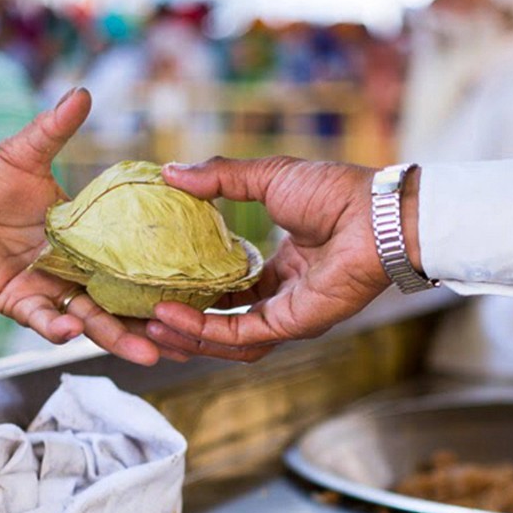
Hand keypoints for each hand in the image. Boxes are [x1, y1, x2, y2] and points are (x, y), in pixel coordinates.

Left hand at [0, 88, 159, 364]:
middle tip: (186, 337)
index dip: (159, 273)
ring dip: (115, 338)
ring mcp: (46, 290)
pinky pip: (41, 319)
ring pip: (89, 320)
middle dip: (150, 322)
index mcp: (81, 238)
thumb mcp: (22, 155)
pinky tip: (73, 331)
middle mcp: (71, 271)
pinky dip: (57, 327)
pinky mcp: (15, 302)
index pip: (129, 259)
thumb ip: (54, 130)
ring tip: (148, 353)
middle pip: (119, 300)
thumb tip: (82, 92)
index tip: (195, 282)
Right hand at [134, 156, 391, 360]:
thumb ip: (219, 179)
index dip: (190, 290)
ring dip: (183, 335)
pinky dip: (202, 329)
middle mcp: (283, 297)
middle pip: (221, 322)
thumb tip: (171, 172)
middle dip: (178, 323)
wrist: (374, 213)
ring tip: (143, 323)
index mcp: (281, 267)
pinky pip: (239, 336)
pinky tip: (169, 313)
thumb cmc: (335, 192)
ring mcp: (288, 315)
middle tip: (137, 314)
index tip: (154, 281)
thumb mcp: (266, 177)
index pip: (227, 290)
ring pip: (225, 340)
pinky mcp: (292, 325)